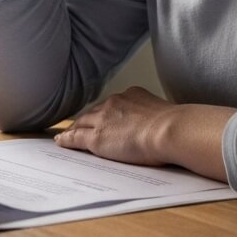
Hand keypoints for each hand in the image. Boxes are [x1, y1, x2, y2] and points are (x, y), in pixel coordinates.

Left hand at [54, 86, 176, 166]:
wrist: (170, 130)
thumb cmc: (175, 125)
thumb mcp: (163, 113)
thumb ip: (154, 115)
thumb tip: (158, 123)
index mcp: (131, 95)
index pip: (111, 105)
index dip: (103, 113)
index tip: (100, 117)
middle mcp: (114, 102)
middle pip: (93, 112)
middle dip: (86, 119)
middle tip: (77, 126)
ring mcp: (103, 119)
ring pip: (82, 123)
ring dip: (74, 128)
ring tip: (66, 135)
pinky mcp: (96, 137)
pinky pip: (75, 137)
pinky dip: (67, 139)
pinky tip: (61, 141)